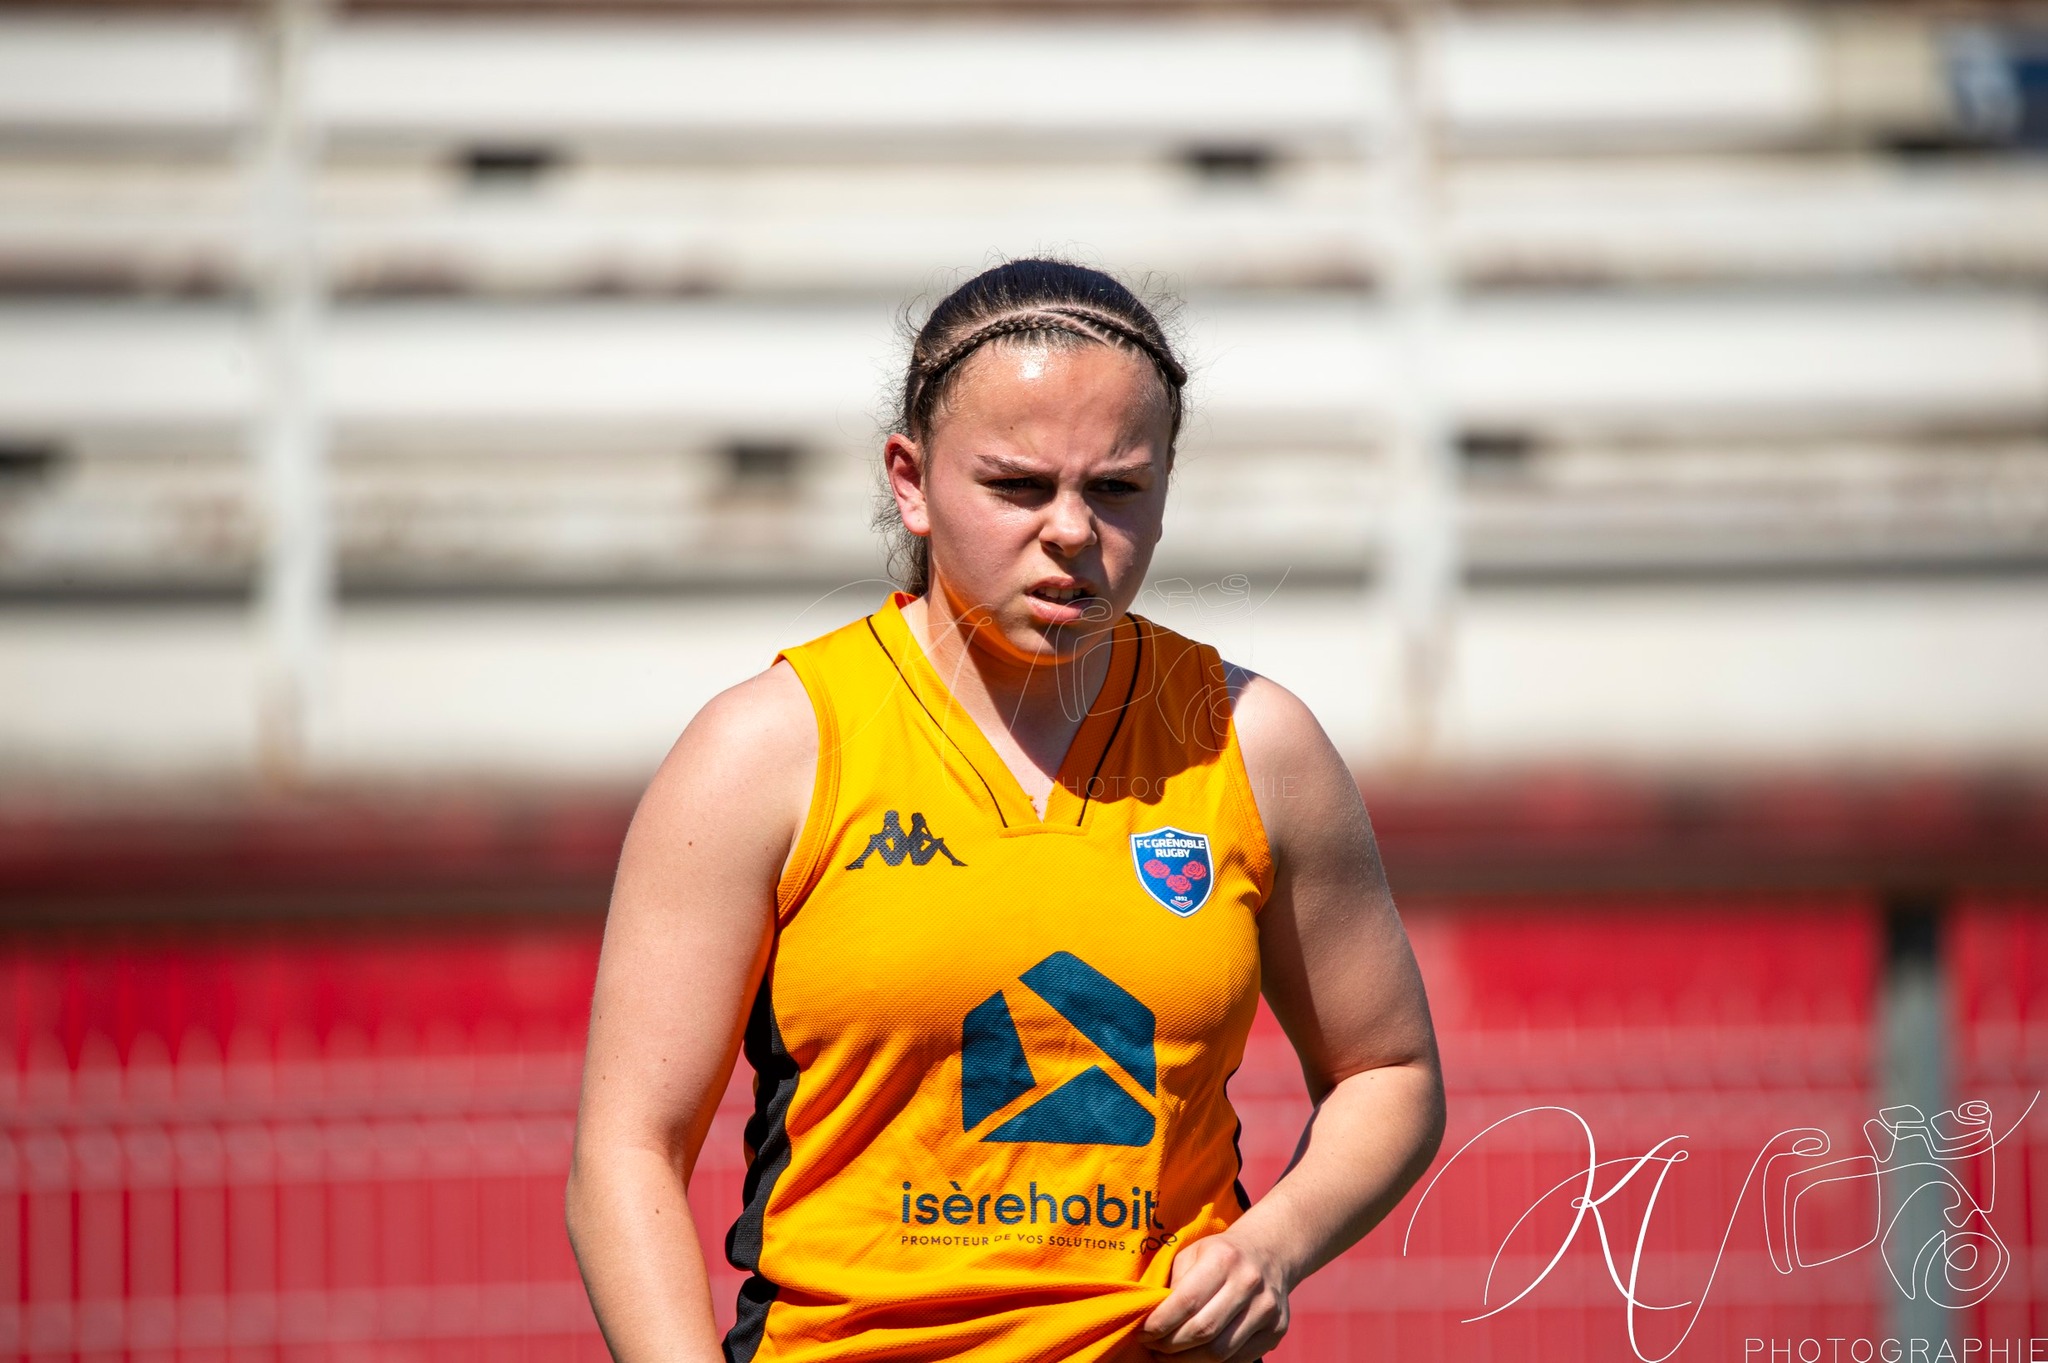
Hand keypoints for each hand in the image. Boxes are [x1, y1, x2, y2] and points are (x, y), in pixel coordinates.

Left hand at [1136, 1231, 1290, 1360]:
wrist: (1269, 1253)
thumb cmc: (1220, 1255)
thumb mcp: (1193, 1254)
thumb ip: (1174, 1284)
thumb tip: (1151, 1318)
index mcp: (1223, 1258)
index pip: (1186, 1302)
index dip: (1160, 1323)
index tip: (1143, 1333)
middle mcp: (1248, 1283)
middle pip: (1203, 1331)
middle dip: (1170, 1347)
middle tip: (1154, 1348)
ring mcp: (1266, 1309)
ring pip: (1219, 1352)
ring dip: (1187, 1361)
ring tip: (1169, 1355)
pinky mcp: (1276, 1330)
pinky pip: (1238, 1360)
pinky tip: (1196, 1356)